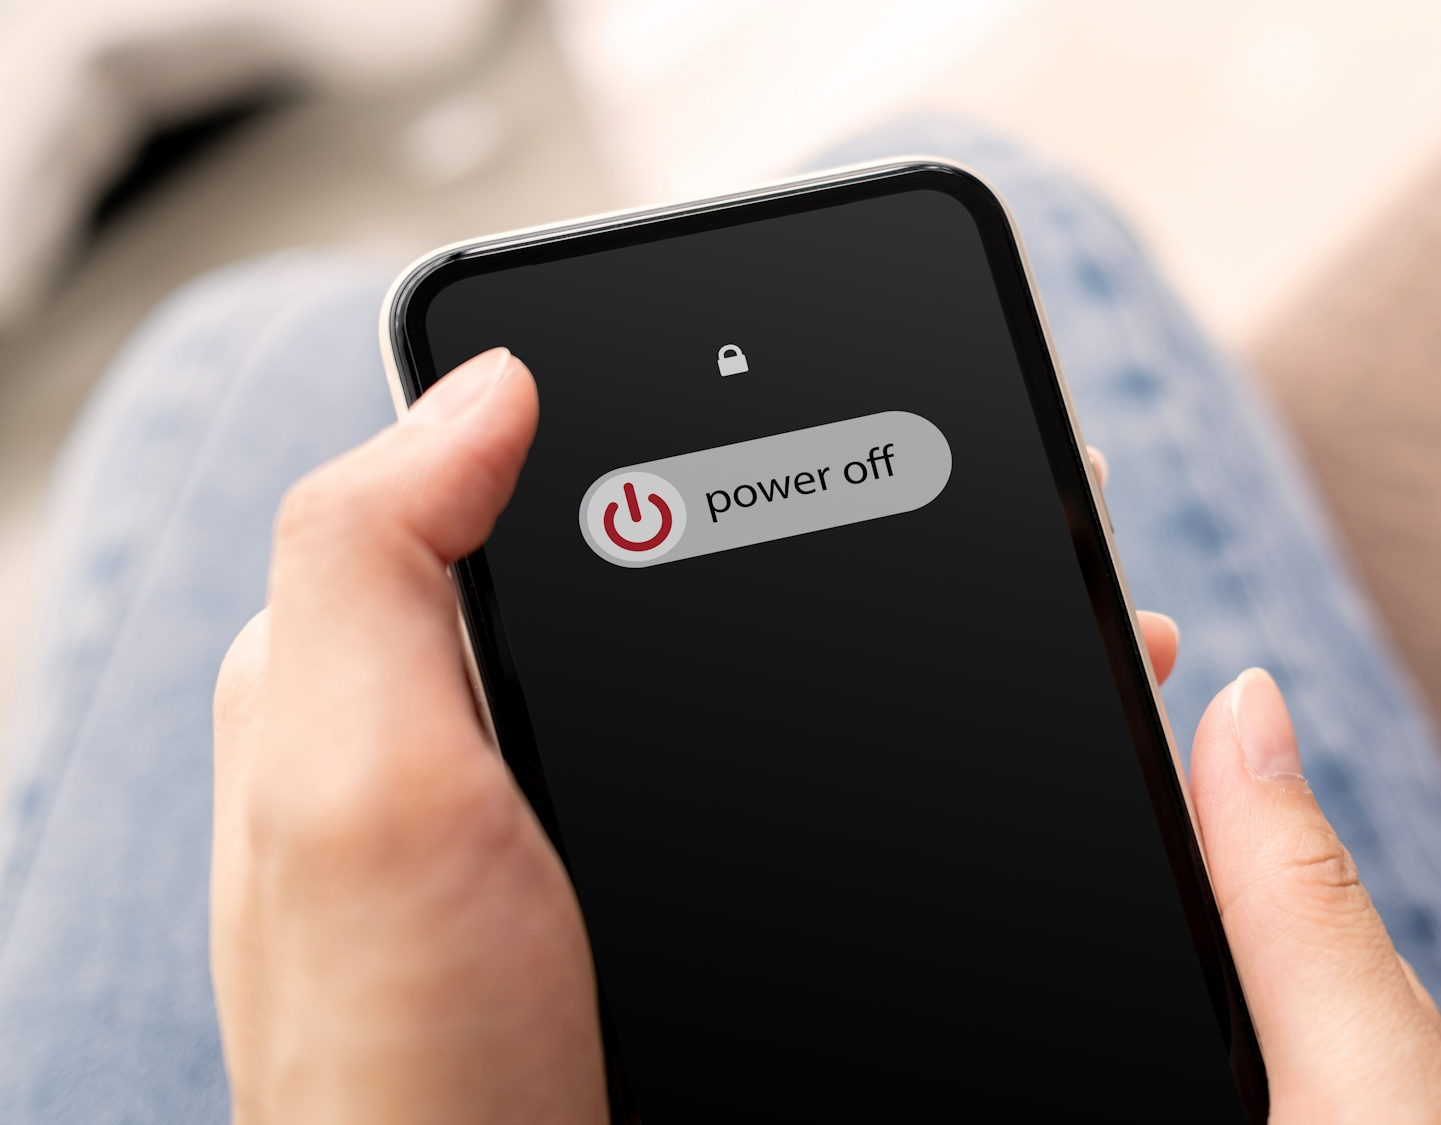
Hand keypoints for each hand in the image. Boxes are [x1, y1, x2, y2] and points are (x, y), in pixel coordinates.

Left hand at [213, 351, 1440, 1123]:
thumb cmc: (411, 1068)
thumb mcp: (359, 796)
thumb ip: (377, 564)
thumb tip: (490, 382)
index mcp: (389, 676)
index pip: (524, 480)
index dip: (667, 415)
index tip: (816, 378)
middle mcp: (479, 741)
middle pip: (666, 569)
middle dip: (824, 518)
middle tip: (988, 490)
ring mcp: (578, 829)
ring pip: (747, 671)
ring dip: (886, 627)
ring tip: (1046, 596)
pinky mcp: (658, 909)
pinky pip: (785, 779)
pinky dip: (886, 744)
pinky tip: (974, 744)